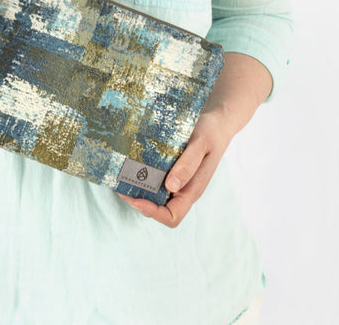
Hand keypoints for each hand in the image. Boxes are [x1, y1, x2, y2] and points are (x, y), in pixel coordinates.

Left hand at [119, 109, 233, 227]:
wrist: (217, 122)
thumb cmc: (211, 132)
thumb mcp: (201, 144)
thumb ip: (188, 164)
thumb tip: (171, 186)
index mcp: (193, 190)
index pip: (172, 216)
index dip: (152, 212)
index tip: (134, 197)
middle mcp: (184, 190)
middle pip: (159, 209)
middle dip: (139, 201)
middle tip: (121, 184)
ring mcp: (178, 181)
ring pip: (156, 195)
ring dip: (139, 189)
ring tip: (122, 175)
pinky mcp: (172, 170)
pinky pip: (156, 180)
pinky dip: (143, 177)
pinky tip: (133, 164)